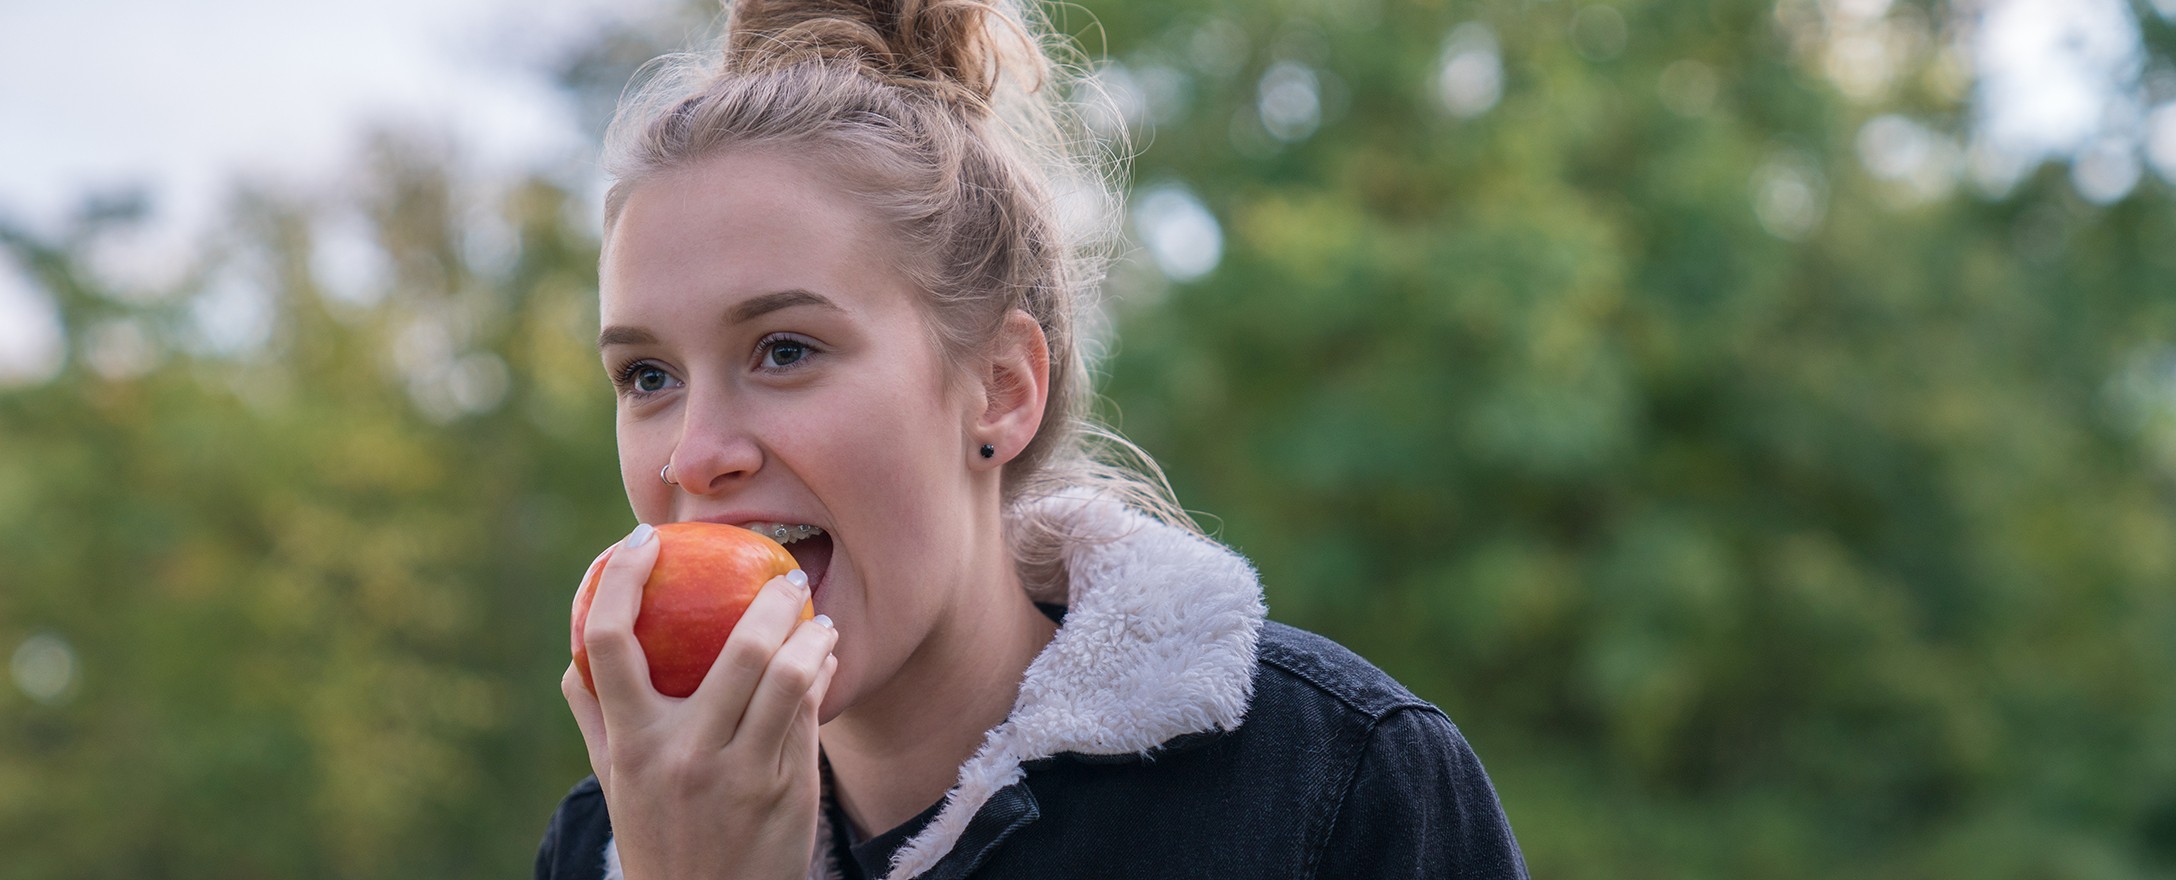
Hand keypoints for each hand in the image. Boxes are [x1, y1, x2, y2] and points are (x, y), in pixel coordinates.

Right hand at [562, 524, 838, 879]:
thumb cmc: (656, 831)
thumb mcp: (616, 779)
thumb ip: (597, 715)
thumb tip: (577, 651)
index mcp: (632, 743)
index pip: (608, 642)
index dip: (620, 578)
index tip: (642, 539)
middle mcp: (685, 755)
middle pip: (737, 650)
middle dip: (770, 599)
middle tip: (784, 576)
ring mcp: (742, 775)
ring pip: (790, 678)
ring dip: (811, 635)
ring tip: (818, 619)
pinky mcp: (787, 791)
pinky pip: (809, 714)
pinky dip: (820, 675)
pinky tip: (824, 660)